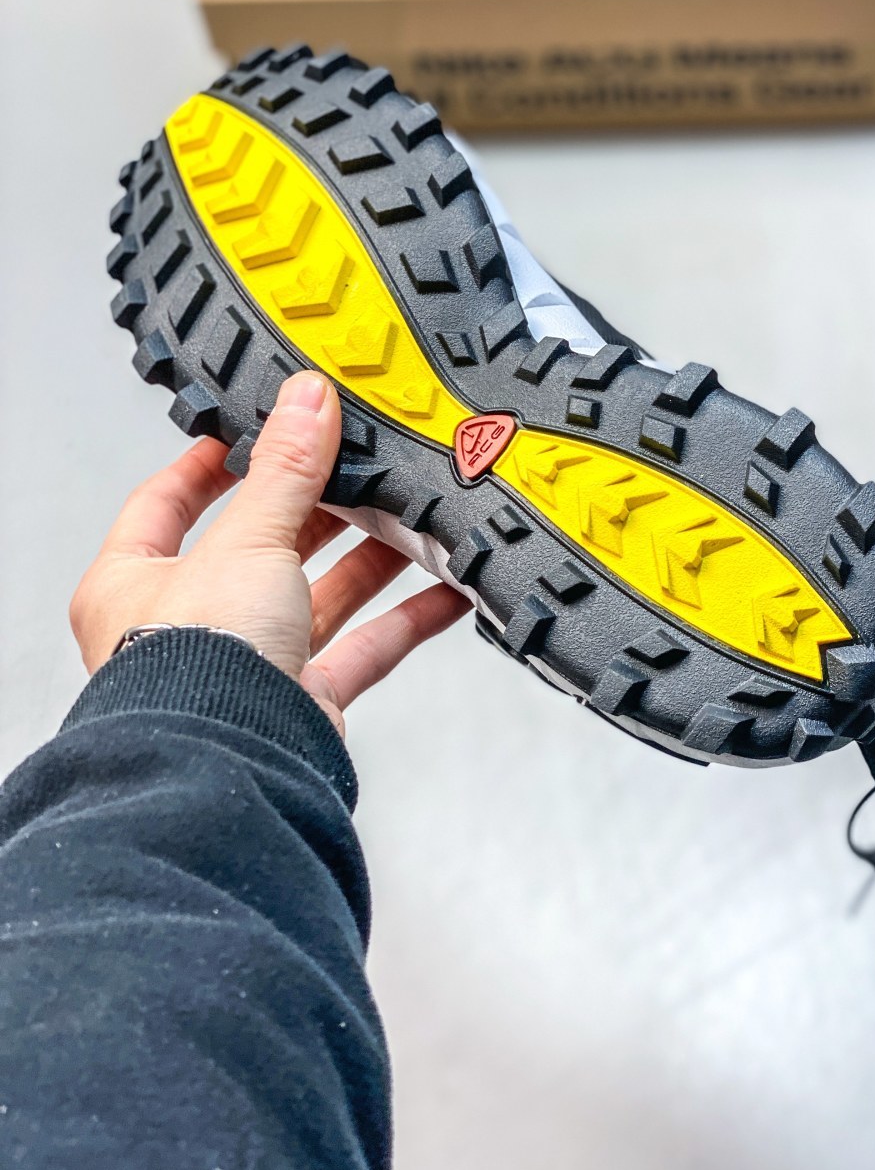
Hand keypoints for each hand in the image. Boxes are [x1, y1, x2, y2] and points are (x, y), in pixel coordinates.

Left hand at [69, 372, 468, 735]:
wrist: (230, 770)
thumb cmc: (196, 667)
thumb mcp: (245, 541)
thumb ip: (285, 471)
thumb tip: (306, 399)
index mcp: (135, 583)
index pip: (167, 503)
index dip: (212, 463)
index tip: (258, 429)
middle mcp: (187, 626)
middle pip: (258, 546)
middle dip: (315, 507)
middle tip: (359, 464)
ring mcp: (247, 665)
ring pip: (316, 597)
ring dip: (368, 560)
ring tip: (414, 515)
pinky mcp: (301, 702)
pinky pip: (361, 650)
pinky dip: (405, 620)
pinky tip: (446, 591)